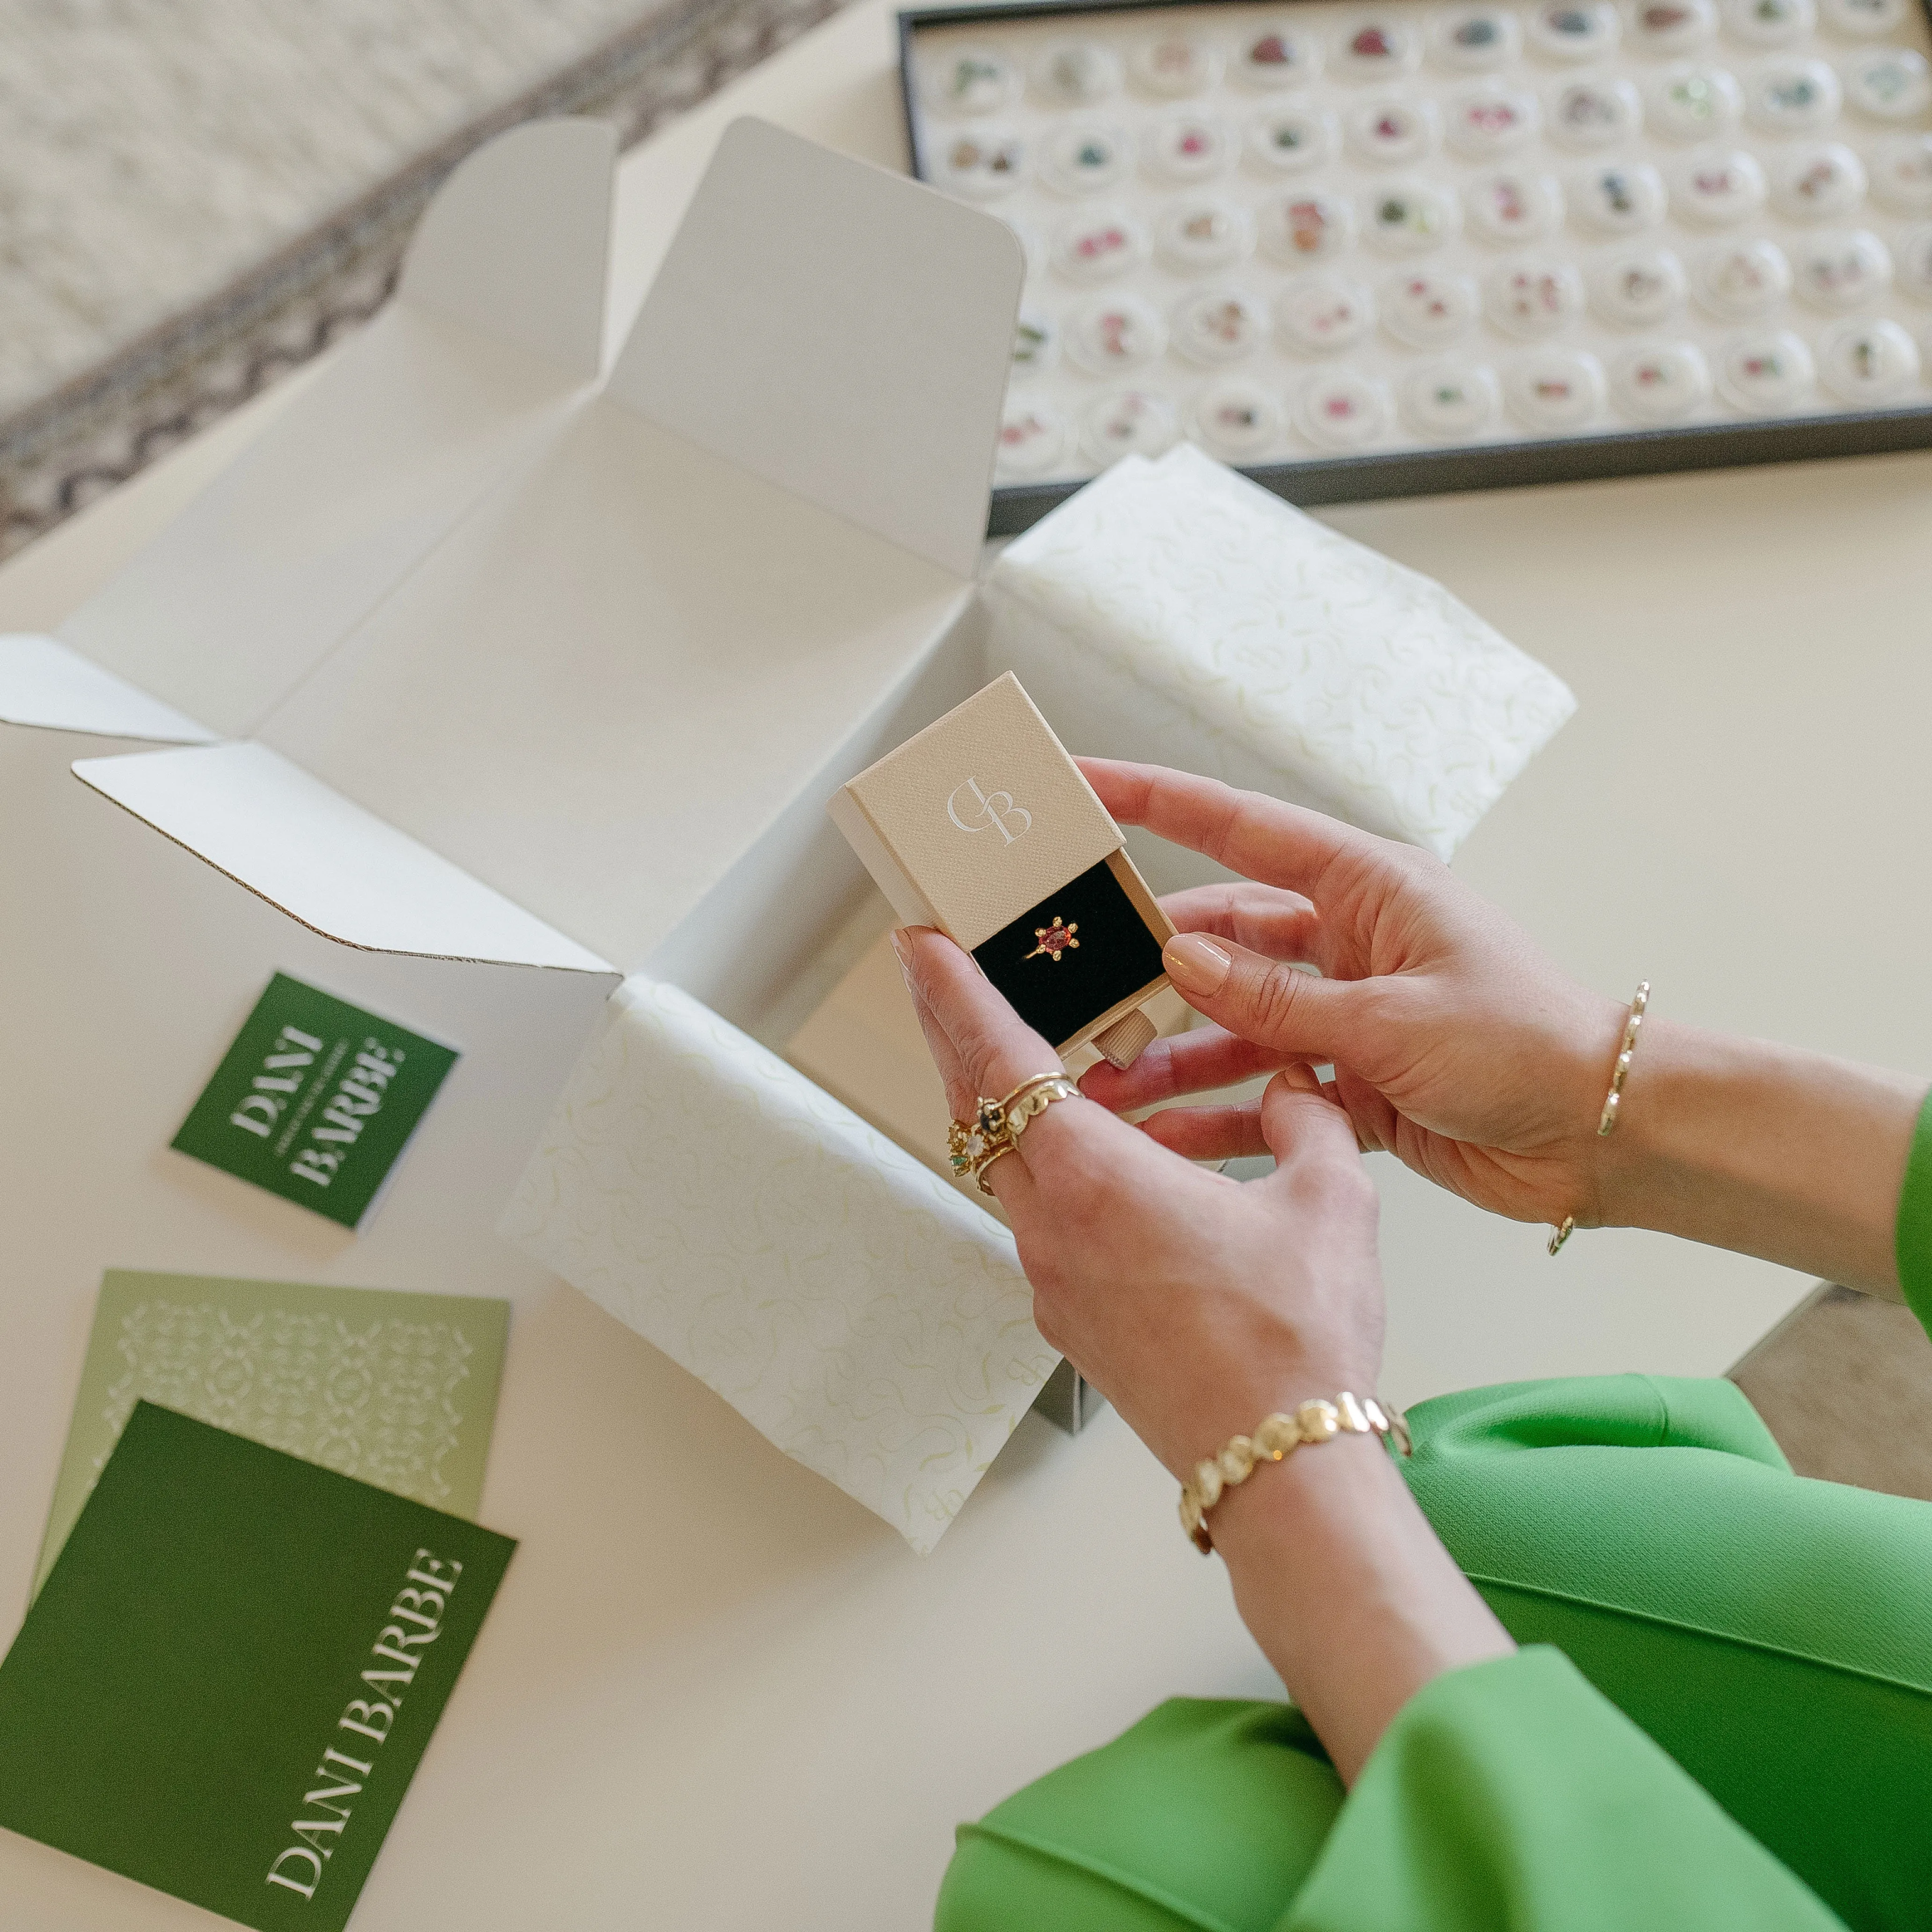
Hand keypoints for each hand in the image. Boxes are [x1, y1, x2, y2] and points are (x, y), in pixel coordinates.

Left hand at [890, 925, 1383, 1480]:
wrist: (1278, 1466)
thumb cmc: (1295, 1339)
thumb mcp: (1327, 1200)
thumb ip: (1305, 1122)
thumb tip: (1296, 1092)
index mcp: (1094, 1178)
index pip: (998, 1060)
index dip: (955, 994)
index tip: (921, 946)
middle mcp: (1052, 1226)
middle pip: (977, 1109)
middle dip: (956, 1035)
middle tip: (942, 978)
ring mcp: (1052, 1279)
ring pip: (1005, 1168)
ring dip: (1006, 1107)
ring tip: (1033, 1059)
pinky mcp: (1070, 1319)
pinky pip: (1040, 1221)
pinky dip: (1050, 1172)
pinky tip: (1102, 1163)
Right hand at [1076, 758, 1627, 1231]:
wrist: (1603, 1134)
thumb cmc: (1525, 1048)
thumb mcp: (1392, 1020)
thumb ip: (1279, 998)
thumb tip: (1182, 964)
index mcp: (1367, 888)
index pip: (1238, 827)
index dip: (1154, 800)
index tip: (1081, 782)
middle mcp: (1349, 941)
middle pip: (1220, 937)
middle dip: (1149, 965)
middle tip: (1075, 984)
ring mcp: (1347, 1011)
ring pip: (1233, 1021)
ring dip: (1174, 1052)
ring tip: (1107, 1081)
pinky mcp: (1351, 1079)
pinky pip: (1264, 1088)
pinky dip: (1220, 1112)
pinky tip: (1165, 1134)